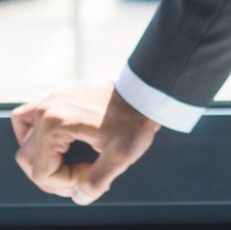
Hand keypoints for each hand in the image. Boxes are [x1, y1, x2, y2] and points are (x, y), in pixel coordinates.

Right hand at [11, 83, 160, 204]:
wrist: (147, 93)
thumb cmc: (135, 120)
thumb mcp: (120, 157)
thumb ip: (94, 184)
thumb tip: (77, 195)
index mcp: (56, 123)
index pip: (43, 172)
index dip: (65, 183)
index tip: (90, 174)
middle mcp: (48, 110)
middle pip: (29, 159)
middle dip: (52, 175)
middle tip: (80, 176)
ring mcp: (52, 101)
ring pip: (25, 140)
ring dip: (39, 158)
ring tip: (64, 164)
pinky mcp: (59, 98)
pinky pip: (28, 119)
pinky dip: (34, 136)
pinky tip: (55, 145)